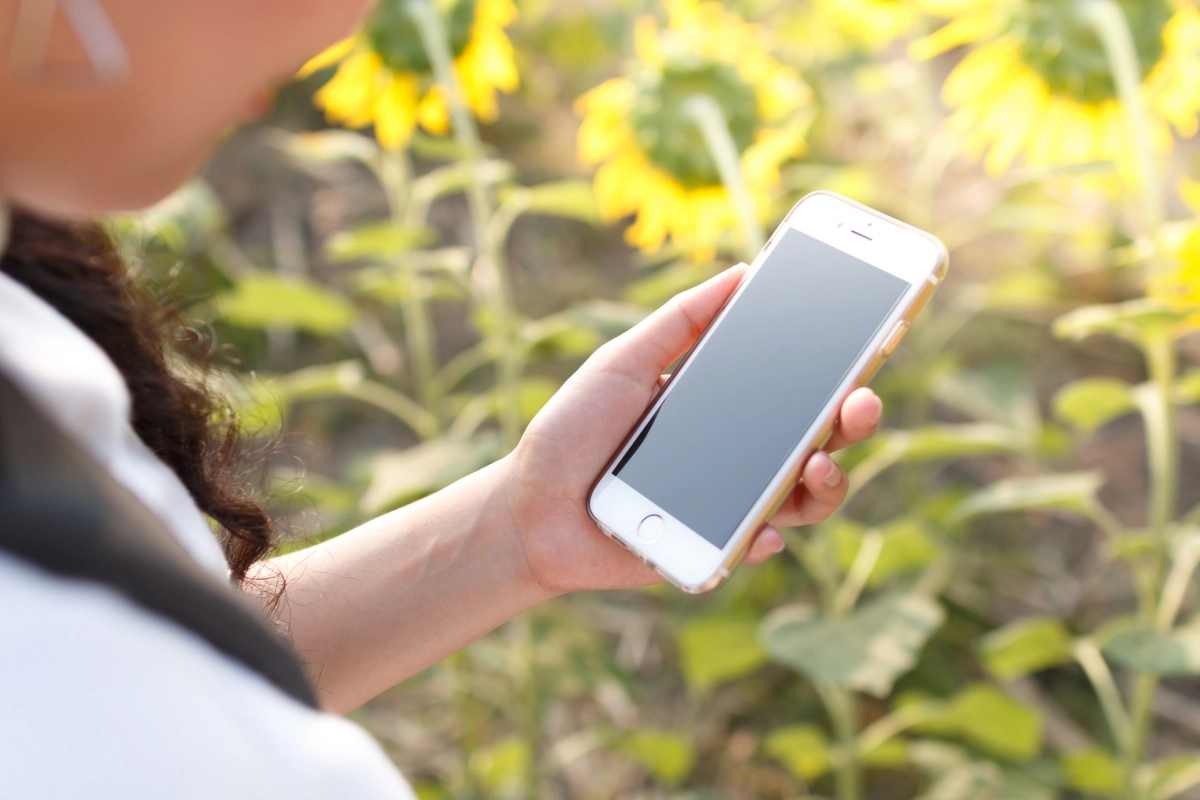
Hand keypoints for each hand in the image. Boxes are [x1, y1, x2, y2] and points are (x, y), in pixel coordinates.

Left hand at [503, 264, 883, 594]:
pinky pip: (756, 545)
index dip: (836, 369)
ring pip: (804, 497)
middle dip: (852, 421)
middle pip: (817, 439)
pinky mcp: (711, 549)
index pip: (795, 386)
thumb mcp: (625, 361)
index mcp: (724, 404)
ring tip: (817, 466)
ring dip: (828, 483)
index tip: (869, 342)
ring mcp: (729, 503)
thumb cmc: (573, 430)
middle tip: (860, 403)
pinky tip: (760, 530)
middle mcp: (737, 453)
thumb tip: (743, 272)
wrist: (529, 507)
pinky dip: (764, 537)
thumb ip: (681, 320)